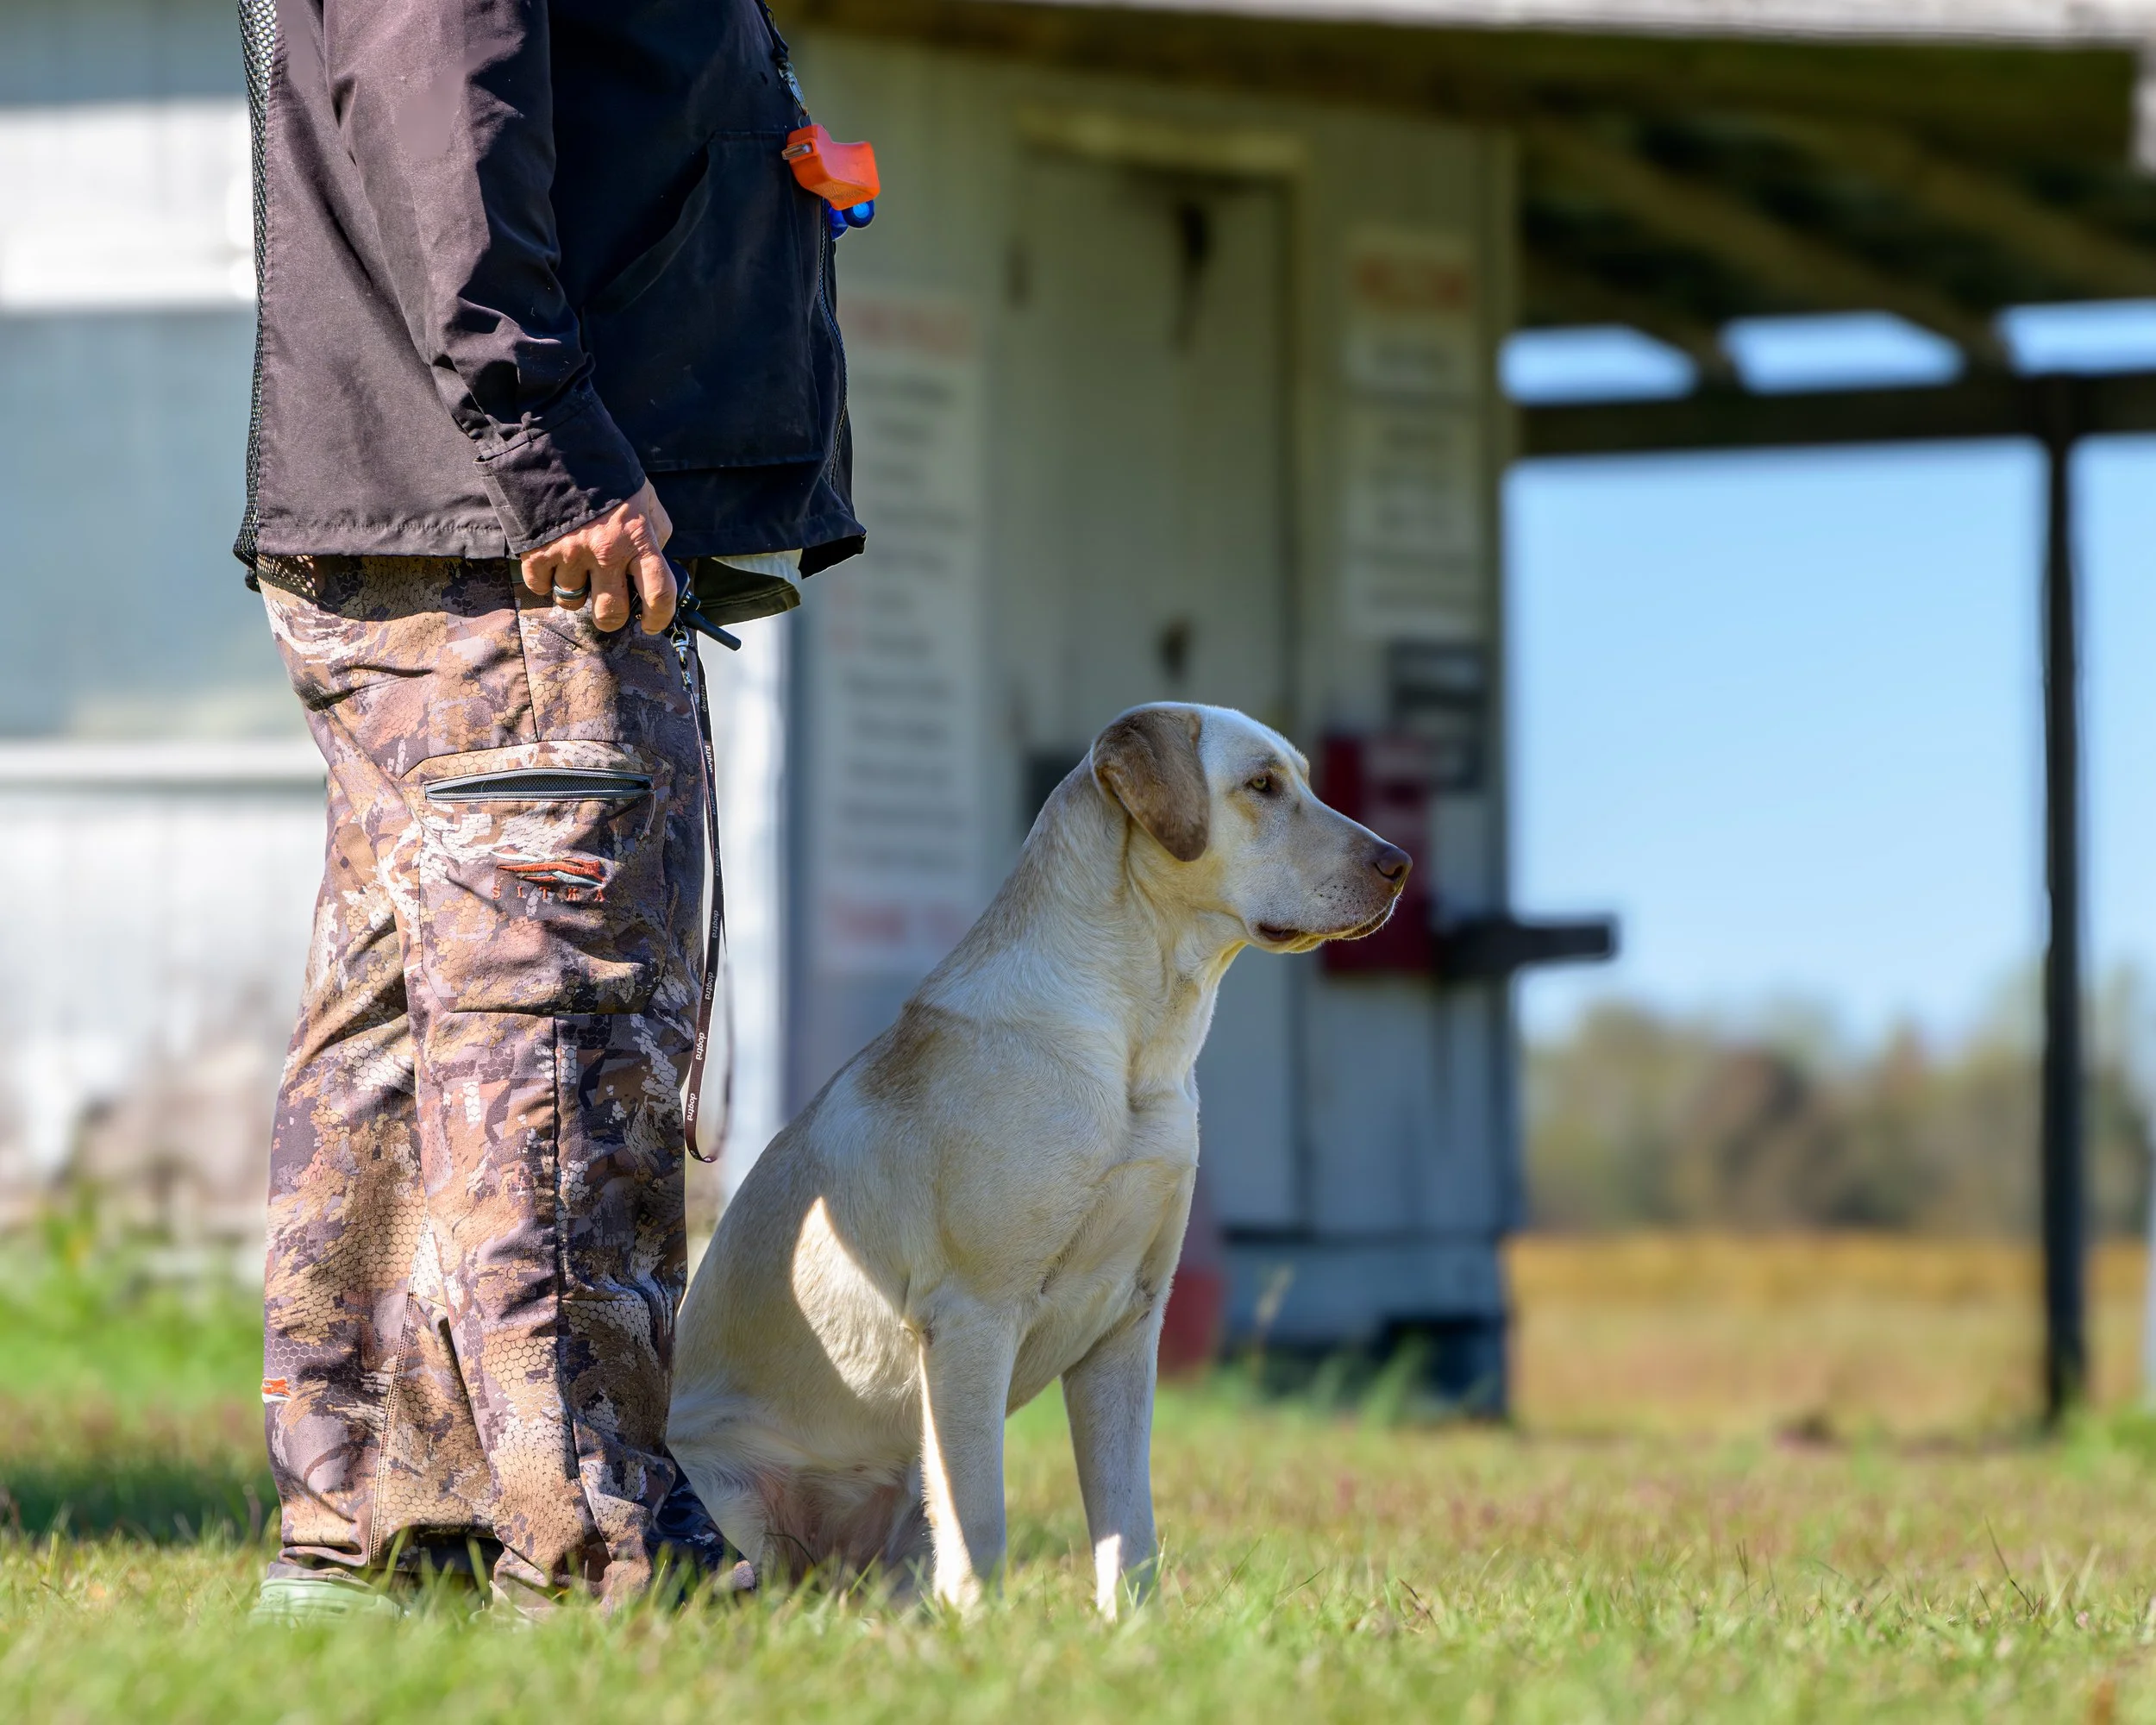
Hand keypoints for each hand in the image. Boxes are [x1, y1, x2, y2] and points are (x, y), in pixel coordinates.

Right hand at [520, 480, 676, 633]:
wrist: (554, 442)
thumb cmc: (605, 471)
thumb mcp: (644, 498)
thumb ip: (653, 533)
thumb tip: (654, 561)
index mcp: (638, 539)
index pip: (659, 594)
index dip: (659, 618)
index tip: (652, 624)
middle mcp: (606, 552)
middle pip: (610, 614)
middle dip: (611, 618)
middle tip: (610, 608)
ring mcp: (570, 553)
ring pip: (572, 602)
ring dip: (575, 593)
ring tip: (577, 572)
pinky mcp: (537, 551)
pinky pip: (541, 587)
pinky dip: (545, 581)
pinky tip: (552, 563)